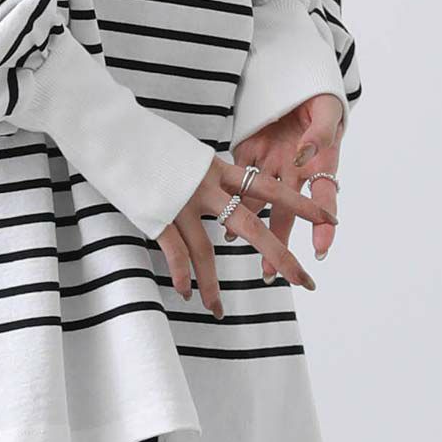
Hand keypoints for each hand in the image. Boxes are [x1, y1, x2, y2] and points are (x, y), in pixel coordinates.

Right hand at [156, 142, 337, 318]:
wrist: (112, 130)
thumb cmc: (147, 143)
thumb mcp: (188, 155)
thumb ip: (207, 176)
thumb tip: (222, 192)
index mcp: (218, 168)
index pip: (269, 188)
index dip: (301, 205)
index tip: (329, 220)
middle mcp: (206, 185)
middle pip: (252, 225)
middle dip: (280, 255)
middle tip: (305, 281)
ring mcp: (181, 201)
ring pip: (207, 250)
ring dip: (214, 285)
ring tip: (219, 311)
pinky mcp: (157, 213)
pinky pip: (175, 251)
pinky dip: (182, 275)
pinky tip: (186, 293)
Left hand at [233, 92, 344, 277]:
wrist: (290, 76)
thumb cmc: (317, 94)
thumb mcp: (326, 108)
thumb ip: (321, 132)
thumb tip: (309, 152)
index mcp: (320, 160)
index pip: (324, 196)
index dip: (323, 224)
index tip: (320, 248)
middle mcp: (295, 169)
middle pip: (287, 212)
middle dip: (279, 242)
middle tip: (273, 272)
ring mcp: (271, 163)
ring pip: (259, 203)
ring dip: (251, 229)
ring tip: (241, 252)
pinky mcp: (249, 153)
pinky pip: (239, 181)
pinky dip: (229, 201)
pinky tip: (221, 225)